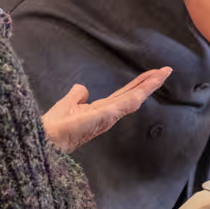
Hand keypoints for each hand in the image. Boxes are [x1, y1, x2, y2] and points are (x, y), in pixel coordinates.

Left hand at [42, 67, 170, 153]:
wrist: (44, 138)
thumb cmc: (53, 126)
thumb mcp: (67, 104)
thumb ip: (76, 96)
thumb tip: (82, 88)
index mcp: (100, 111)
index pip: (123, 96)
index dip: (136, 85)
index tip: (150, 74)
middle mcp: (108, 115)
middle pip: (132, 96)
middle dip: (148, 83)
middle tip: (165, 70)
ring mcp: (109, 116)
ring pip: (134, 98)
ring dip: (150, 85)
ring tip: (163, 73)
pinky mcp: (107, 115)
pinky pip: (128, 102)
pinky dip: (142, 91)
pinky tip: (153, 81)